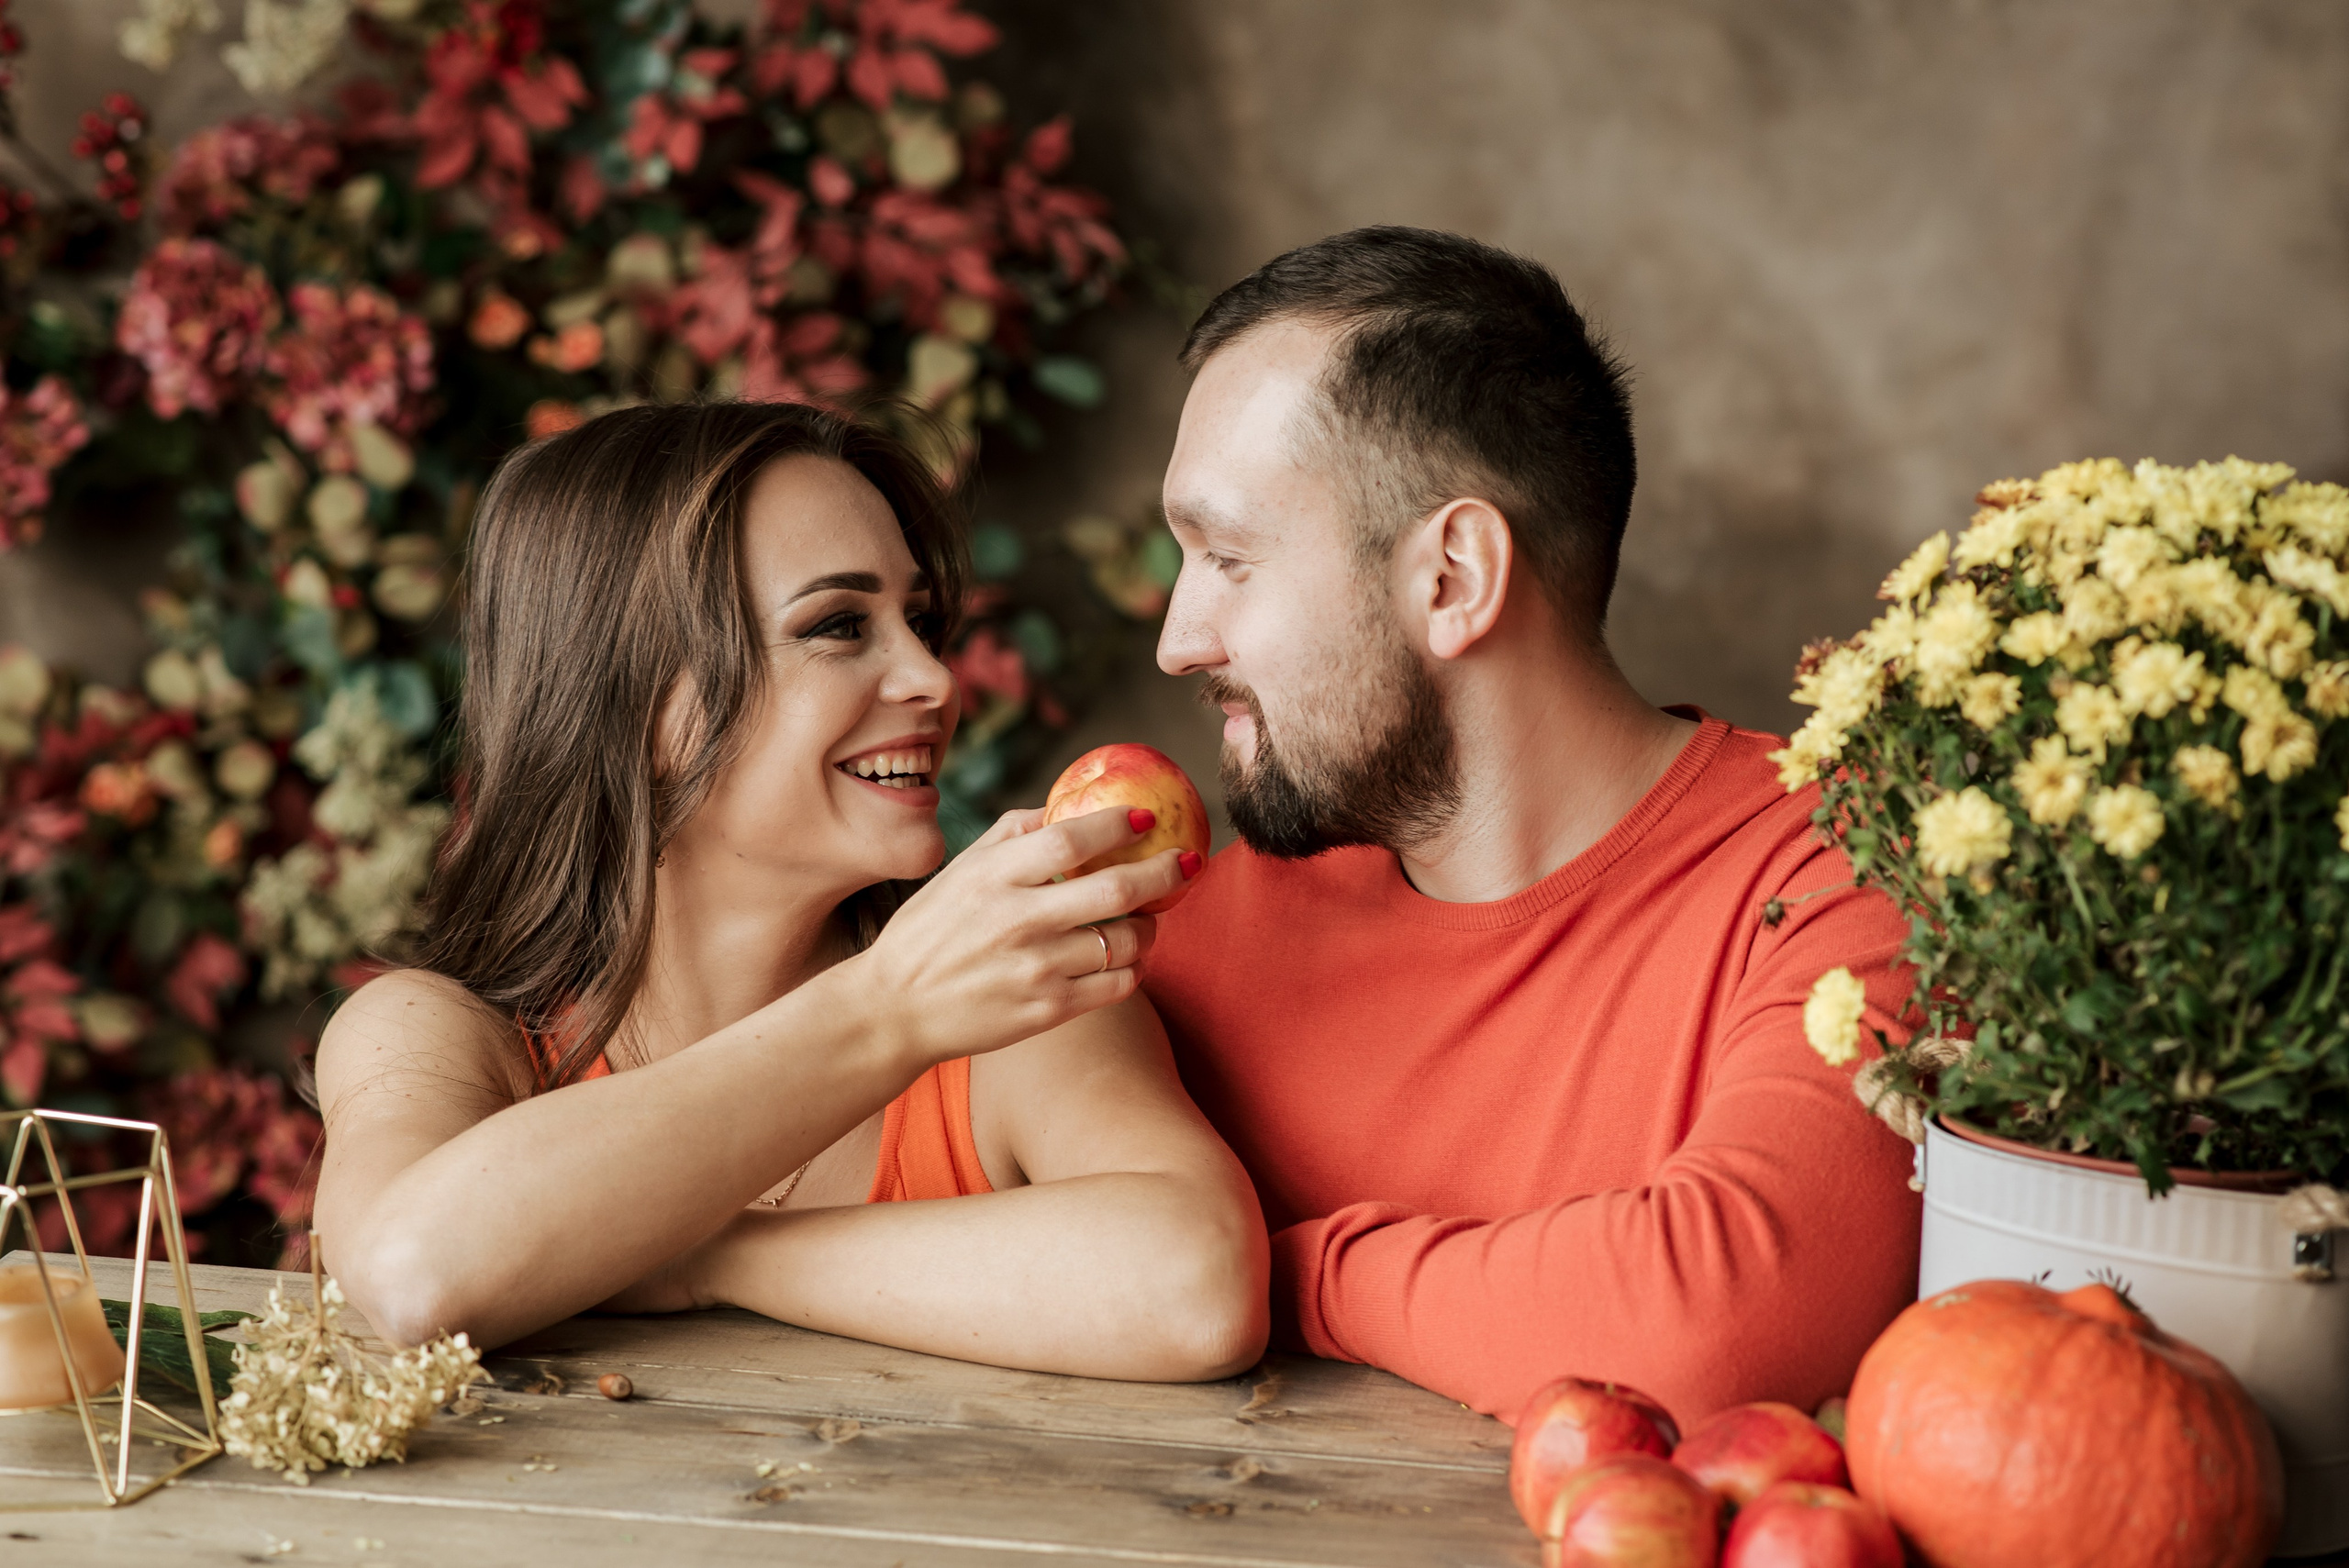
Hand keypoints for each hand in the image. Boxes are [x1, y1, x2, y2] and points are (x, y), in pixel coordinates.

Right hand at [830, 805, 1189, 1067]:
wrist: (893, 1010)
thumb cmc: (927, 934)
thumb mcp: (957, 873)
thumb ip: (1009, 836)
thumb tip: (1060, 806)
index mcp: (992, 878)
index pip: (1069, 839)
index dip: (1115, 823)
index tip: (1146, 815)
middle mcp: (1017, 921)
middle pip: (1114, 890)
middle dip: (1162, 871)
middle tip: (1185, 861)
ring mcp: (1036, 968)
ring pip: (1125, 941)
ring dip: (1151, 926)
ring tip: (1150, 919)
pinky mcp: (1048, 1010)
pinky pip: (1116, 984)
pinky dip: (1134, 967)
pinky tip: (1129, 958)